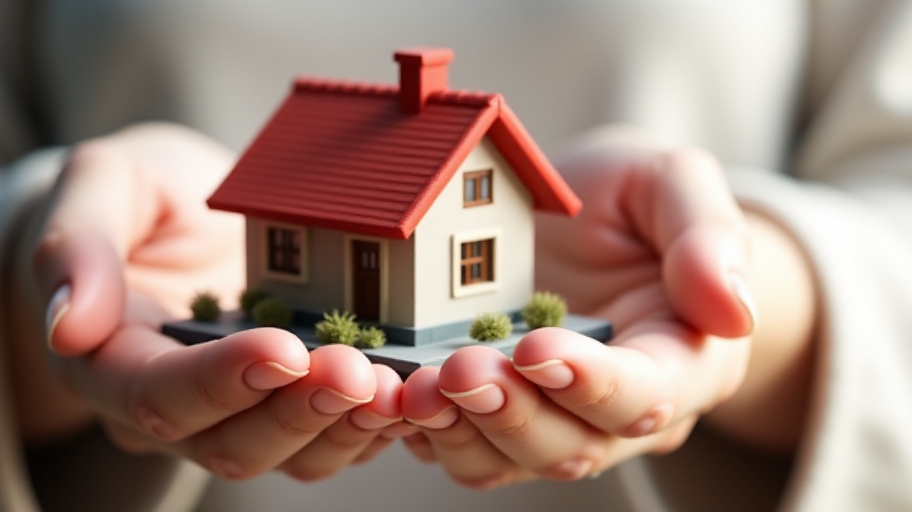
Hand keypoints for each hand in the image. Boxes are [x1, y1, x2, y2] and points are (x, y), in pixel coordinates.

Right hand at [7, 123, 401, 480]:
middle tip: (353, 371)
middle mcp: (171, 407)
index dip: (218, 381)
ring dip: (342, 430)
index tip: (281, 347)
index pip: (157, 396)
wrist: (184, 210)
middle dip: (294, 413)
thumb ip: (74, 244)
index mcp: (110, 360)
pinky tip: (410, 394)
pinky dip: (370, 424)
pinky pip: (328, 436)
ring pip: (286, 456)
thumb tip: (66, 326)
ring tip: (393, 389)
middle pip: (226, 446)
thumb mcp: (100, 185)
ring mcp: (235, 412)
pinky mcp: (288, 402)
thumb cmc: (138, 193)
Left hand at [399, 127, 755, 487]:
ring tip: (418, 390)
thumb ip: (708, 236)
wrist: (587, 219)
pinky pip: (464, 445)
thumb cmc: (636, 201)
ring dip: (463, 433)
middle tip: (463, 371)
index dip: (595, 383)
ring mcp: (554, 417)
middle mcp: (619, 410)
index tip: (540, 345)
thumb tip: (734, 311)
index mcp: (682, 360)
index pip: (649, 396)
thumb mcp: (675, 184)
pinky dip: (428, 432)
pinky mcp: (497, 413)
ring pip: (511, 461)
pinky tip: (393, 397)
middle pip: (575, 446)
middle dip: (516, 415)